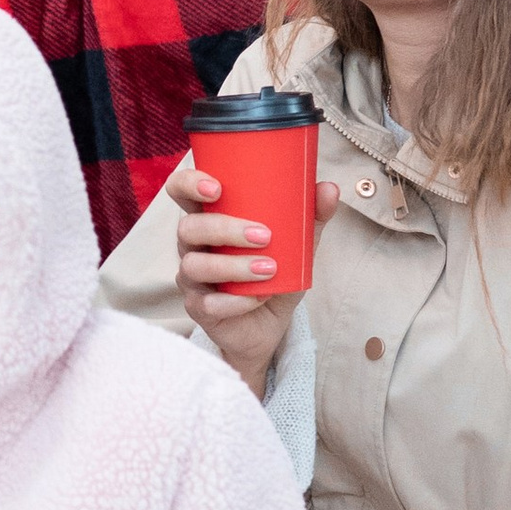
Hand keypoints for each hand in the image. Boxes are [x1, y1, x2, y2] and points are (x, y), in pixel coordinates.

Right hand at [171, 159, 338, 388]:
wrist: (270, 325)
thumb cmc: (276, 275)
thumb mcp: (297, 245)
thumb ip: (311, 217)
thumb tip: (329, 188)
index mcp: (209, 218)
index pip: (180, 190)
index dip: (189, 183)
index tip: (217, 188)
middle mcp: (193, 245)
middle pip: (188, 227)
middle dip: (224, 228)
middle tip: (264, 236)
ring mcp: (191, 278)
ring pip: (194, 266)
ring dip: (233, 266)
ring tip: (269, 269)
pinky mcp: (198, 308)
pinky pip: (207, 303)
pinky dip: (235, 301)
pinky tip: (258, 297)